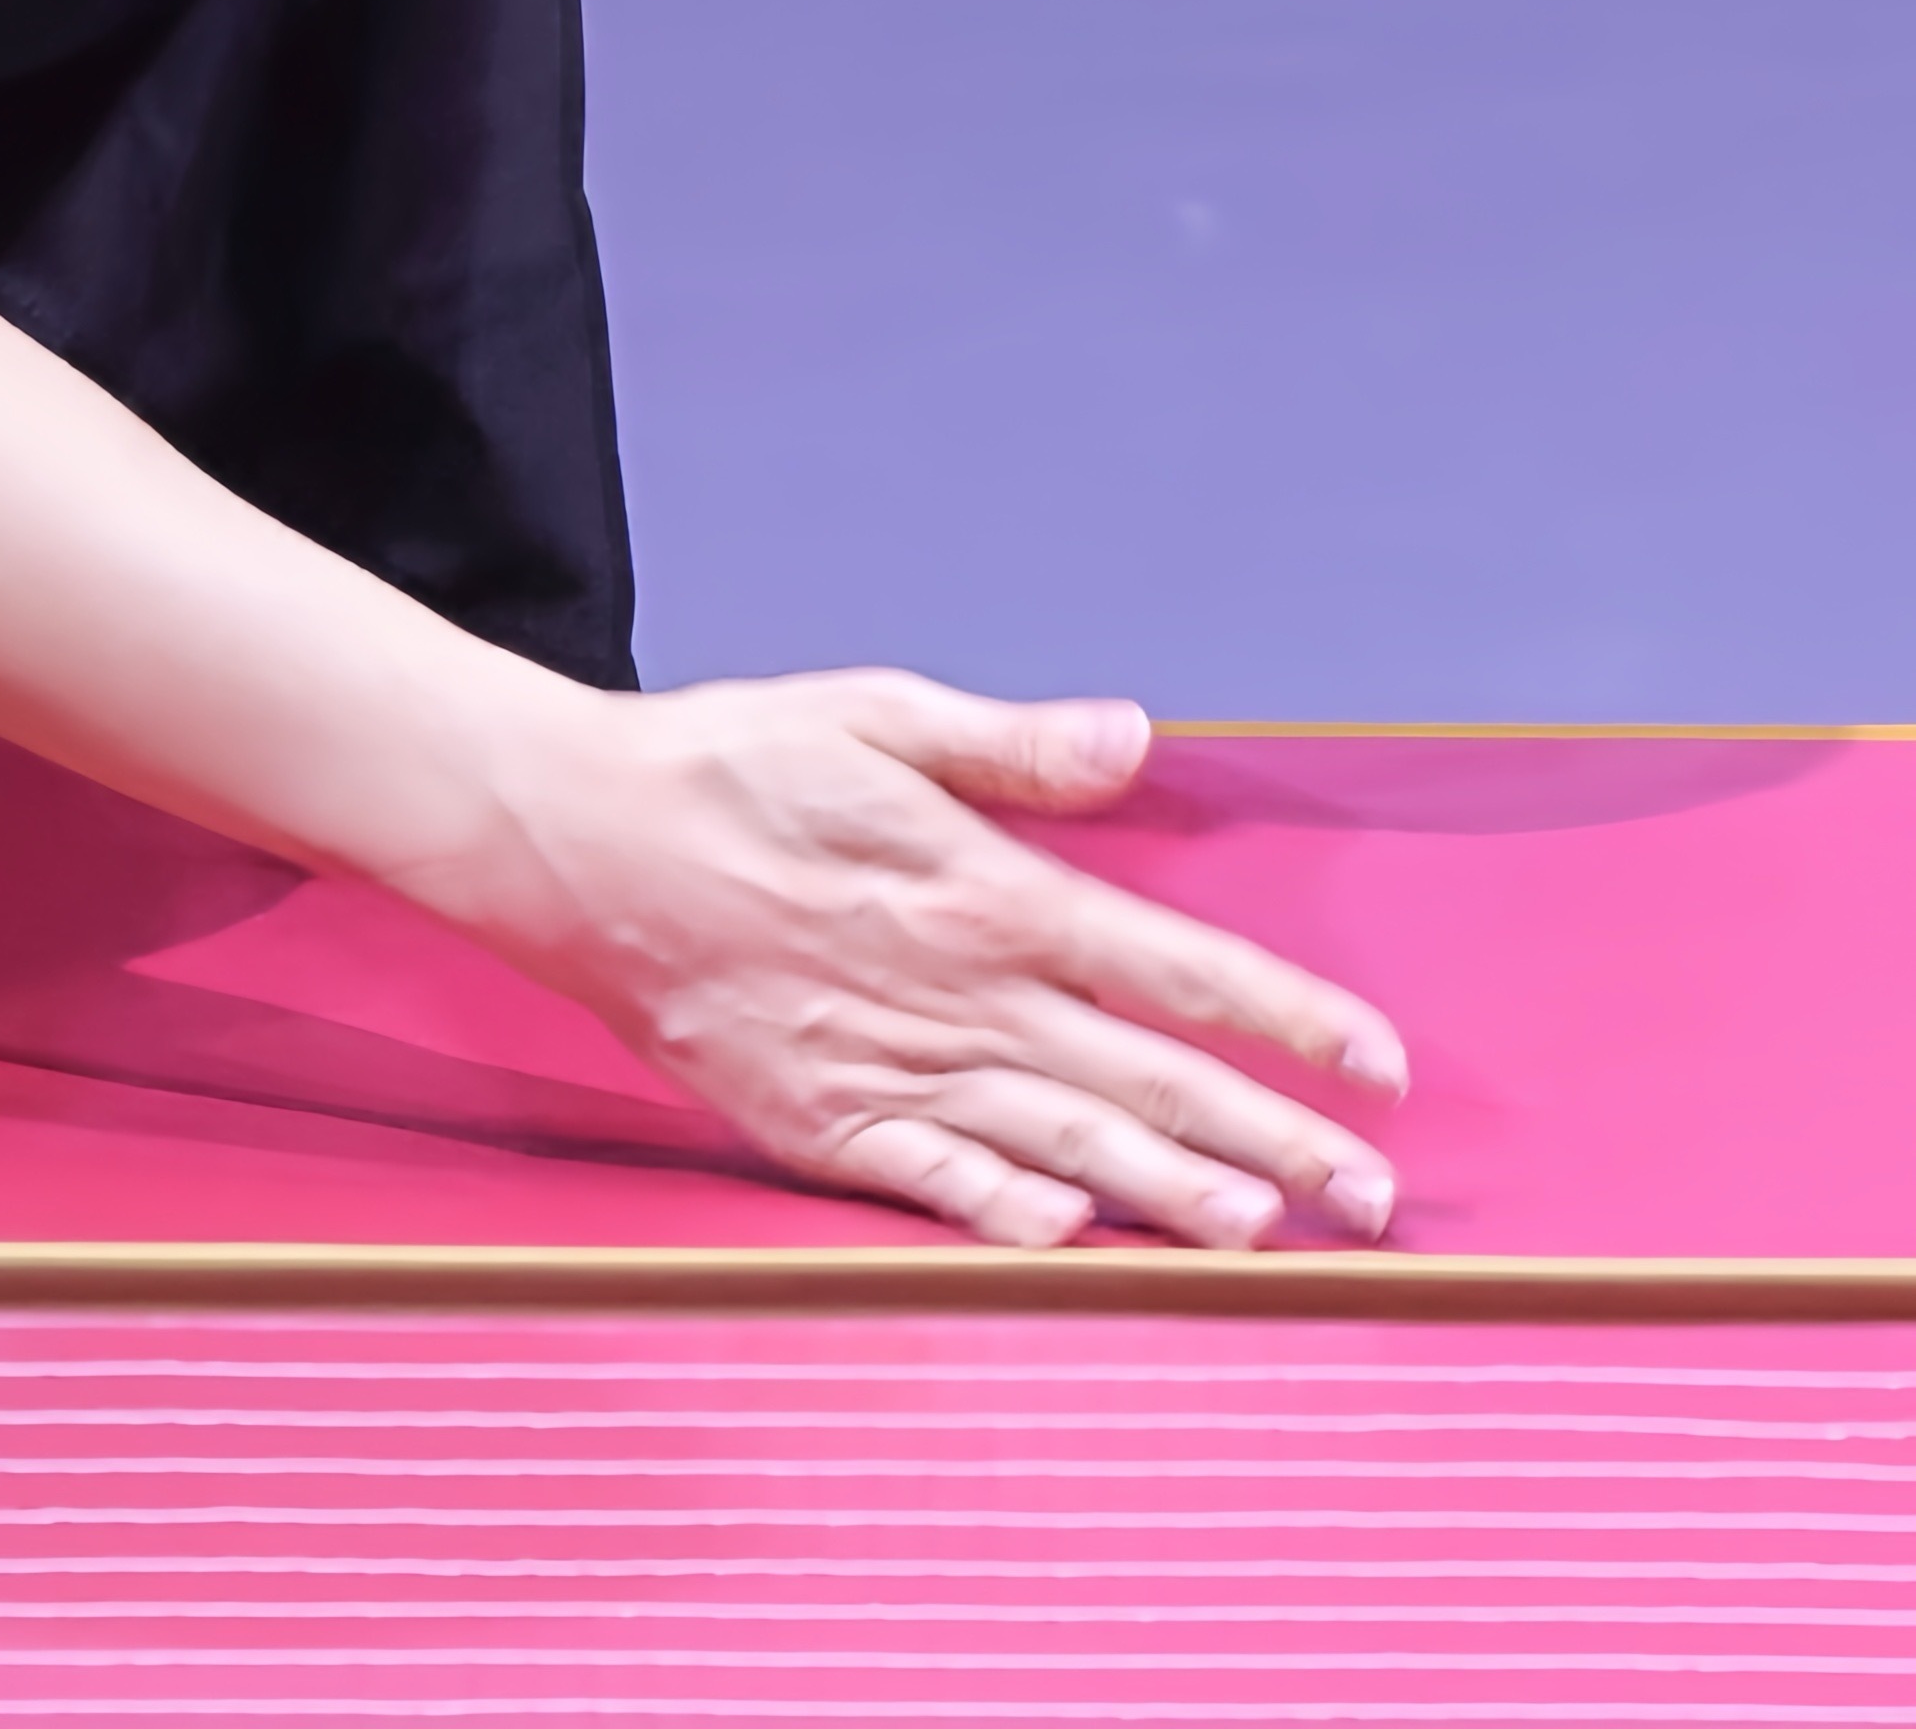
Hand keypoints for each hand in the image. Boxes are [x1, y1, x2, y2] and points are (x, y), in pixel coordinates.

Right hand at [466, 673, 1406, 1249]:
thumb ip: (1013, 747)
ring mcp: (884, 1065)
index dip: (1284, 1016)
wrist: (575, 836)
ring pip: (1060, 1139)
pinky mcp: (814, 1119)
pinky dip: (1005, 1214)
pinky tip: (1072, 1239)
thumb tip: (1135, 740)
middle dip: (1270, 1139)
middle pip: (1143, 1075)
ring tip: (1268, 1236)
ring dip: (1171, 1193)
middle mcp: (952, 990)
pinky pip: (929, 1182)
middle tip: (1373, 1199)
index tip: (1378, 1063)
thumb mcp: (877, 714)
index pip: (1171, 962)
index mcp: (982, 888)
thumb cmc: (731, 760)